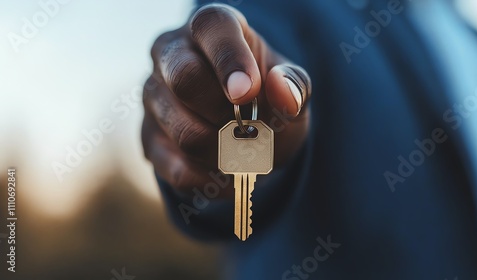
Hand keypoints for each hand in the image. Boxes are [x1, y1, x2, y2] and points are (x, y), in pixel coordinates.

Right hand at [142, 3, 311, 194]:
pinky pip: (175, 167)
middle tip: (250, 127)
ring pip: (182, 130)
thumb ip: (293, 85)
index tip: (248, 93)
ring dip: (224, 152)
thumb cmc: (267, 99)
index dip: (229, 59)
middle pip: (184, 78)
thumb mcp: (291, 89)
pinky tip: (229, 173)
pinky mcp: (148, 138)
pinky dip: (211, 179)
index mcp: (211, 29)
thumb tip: (282, 91)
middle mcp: (172, 55)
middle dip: (226, 113)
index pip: (211, 27)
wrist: (247, 135)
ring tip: (244, 151)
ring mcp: (154, 96)